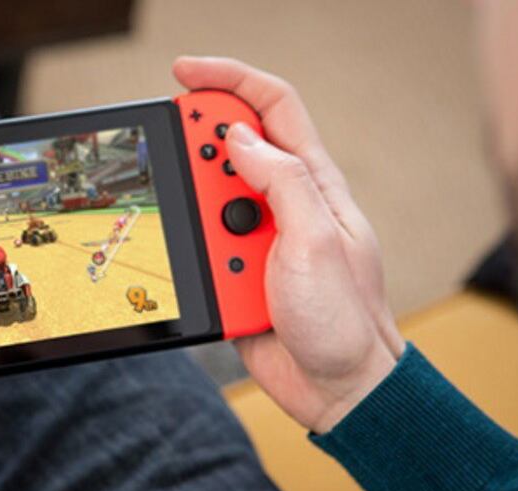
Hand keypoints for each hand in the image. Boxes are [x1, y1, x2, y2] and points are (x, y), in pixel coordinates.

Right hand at [173, 57, 406, 431]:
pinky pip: (198, 253)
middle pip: (227, 150)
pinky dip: (197, 263)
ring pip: (204, 205)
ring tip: (224, 264)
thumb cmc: (344, 319)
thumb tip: (239, 137)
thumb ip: (280, 182)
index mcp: (313, 184)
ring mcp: (255, 239)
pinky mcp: (234, 274)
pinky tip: (217, 287)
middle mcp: (282, 203)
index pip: (271, 108)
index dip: (229, 81)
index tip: (183, 73)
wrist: (338, 390)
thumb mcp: (316, 241)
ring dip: (200, 227)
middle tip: (173, 165)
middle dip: (196, 155)